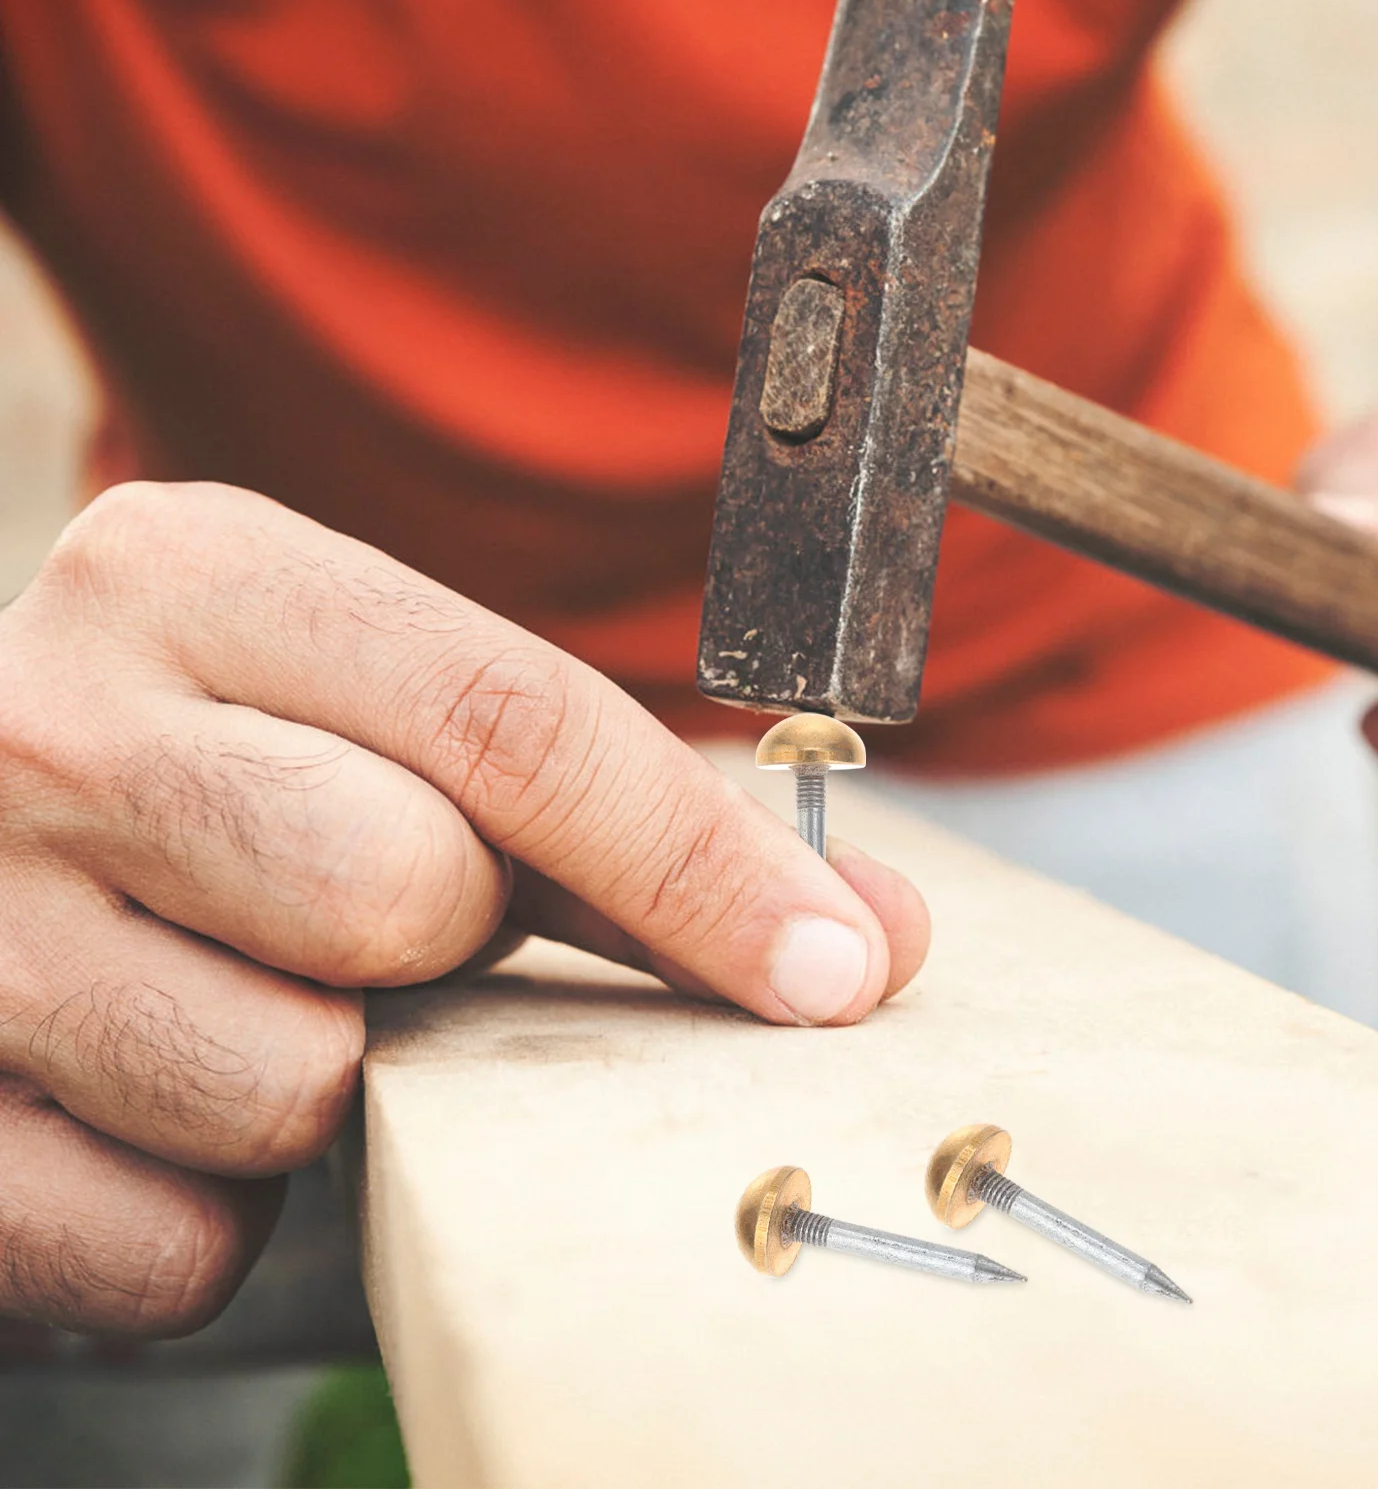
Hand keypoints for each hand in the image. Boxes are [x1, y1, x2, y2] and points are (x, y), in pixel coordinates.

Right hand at [0, 482, 927, 1335]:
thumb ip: (614, 815)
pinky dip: (216, 1207)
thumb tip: (861, 940)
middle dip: (455, 944)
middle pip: (406, 891)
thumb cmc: (232, 769)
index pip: (513, 720)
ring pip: (295, 1082)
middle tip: (394, 923)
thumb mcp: (385, 722)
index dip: (698, 865)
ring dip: (333, 1077)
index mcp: (193, 572)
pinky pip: (177, 1239)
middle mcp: (50, 722)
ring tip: (255, 992)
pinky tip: (167, 1100)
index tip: (836, 967)